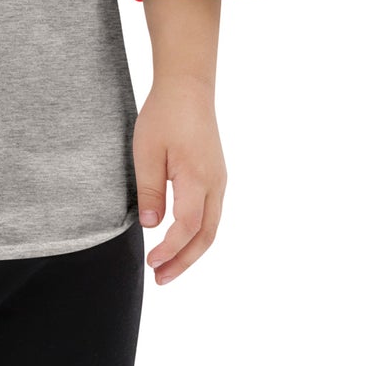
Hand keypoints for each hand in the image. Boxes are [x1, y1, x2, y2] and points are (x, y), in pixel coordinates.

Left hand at [133, 75, 225, 285]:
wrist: (188, 87)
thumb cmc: (164, 114)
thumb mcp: (147, 151)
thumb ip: (150, 190)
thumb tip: (152, 226)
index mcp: (197, 178)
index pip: (187, 227)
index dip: (170, 250)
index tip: (151, 262)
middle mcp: (215, 184)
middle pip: (206, 236)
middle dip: (184, 262)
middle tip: (160, 279)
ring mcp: (219, 180)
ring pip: (211, 227)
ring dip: (191, 251)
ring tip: (168, 267)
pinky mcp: (216, 174)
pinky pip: (211, 214)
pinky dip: (198, 234)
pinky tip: (181, 239)